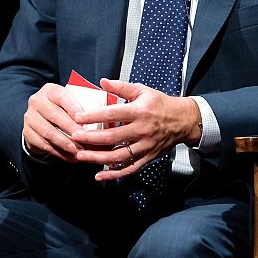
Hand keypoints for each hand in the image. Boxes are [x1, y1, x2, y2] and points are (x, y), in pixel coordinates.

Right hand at [21, 82, 92, 162]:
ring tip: (81, 152)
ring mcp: (30, 118)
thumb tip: (109, 116)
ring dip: (67, 144)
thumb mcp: (70, 101)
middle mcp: (37, 102)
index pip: (63, 97)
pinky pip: (45, 145)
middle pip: (56, 116)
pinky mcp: (28, 134)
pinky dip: (60, 153)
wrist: (38, 118)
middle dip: (73, 130)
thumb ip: (85, 103)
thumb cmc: (62, 108)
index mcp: (50, 90)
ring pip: (50, 133)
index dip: (74, 108)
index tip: (86, 120)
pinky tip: (72, 157)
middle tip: (87, 140)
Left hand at [70, 78, 201, 181]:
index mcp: (139, 111)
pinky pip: (129, 169)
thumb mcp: (142, 90)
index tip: (77, 117)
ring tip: (80, 155)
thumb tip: (102, 81)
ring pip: (118, 156)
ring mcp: (145, 146)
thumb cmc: (160, 104)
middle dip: (91, 138)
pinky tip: (99, 175)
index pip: (112, 114)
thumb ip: (121, 87)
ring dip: (98, 158)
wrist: (182, 120)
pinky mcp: (147, 157)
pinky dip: (114, 174)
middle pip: (112, 137)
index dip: (93, 116)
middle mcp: (141, 130)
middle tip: (74, 137)